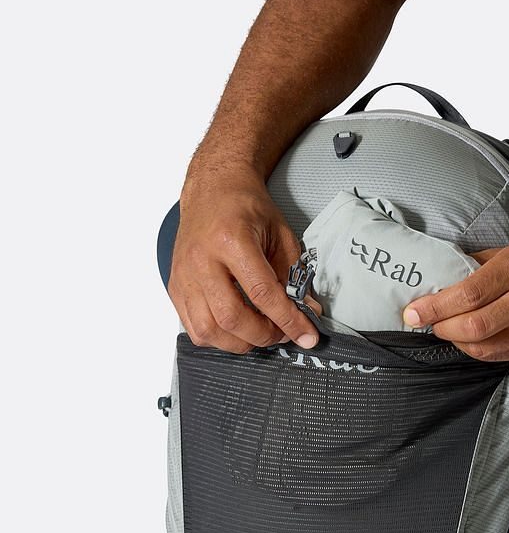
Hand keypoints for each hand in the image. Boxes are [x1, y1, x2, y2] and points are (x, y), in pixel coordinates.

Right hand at [169, 163, 318, 352]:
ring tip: (259, 332)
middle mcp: (202, 260)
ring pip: (208, 330)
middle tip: (281, 333)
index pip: (262, 293)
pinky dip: (217, 338)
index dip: (288, 321)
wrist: (212, 190)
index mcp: (232, 241)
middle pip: (231, 317)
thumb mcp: (280, 234)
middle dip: (263, 335)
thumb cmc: (245, 207)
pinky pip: (193, 327)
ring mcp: (185, 275)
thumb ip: (293, 275)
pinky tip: (235, 328)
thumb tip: (308, 311)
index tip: (307, 336)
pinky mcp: (176, 286)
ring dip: (239, 342)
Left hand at [403, 238, 508, 360]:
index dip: (435, 308)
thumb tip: (443, 276)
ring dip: (456, 341)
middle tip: (425, 321)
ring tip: (446, 328)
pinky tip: (467, 339)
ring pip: (484, 348)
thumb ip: (480, 264)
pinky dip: (475, 350)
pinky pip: (498, 356)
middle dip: (441, 327)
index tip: (412, 311)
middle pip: (474, 326)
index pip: (468, 295)